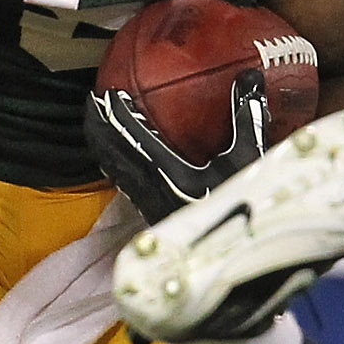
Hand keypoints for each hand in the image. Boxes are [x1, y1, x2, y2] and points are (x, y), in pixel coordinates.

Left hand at [84, 68, 274, 224]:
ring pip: (114, 169)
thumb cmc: (248, 212)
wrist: (241, 266)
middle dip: (98, 126)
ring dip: (104, 143)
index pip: (132, 138)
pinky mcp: (152, 216)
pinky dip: (115, 161)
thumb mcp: (251, 162)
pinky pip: (124, 182)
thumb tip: (249, 77)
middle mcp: (150, 191)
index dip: (117, 114)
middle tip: (92, 103)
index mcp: (169, 175)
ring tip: (100, 123)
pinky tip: (121, 156)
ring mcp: (148, 206)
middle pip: (110, 153)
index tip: (107, 92)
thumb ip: (246, 119)